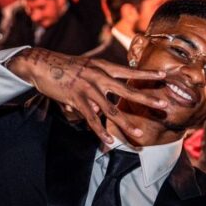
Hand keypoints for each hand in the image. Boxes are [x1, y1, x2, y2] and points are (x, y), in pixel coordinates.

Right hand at [7, 48, 166, 143]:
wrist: (41, 64)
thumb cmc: (66, 68)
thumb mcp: (87, 69)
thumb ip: (98, 87)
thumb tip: (101, 107)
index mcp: (103, 67)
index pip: (130, 72)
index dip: (147, 75)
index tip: (164, 77)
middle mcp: (99, 77)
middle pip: (127, 91)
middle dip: (147, 99)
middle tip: (163, 105)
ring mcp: (88, 88)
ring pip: (111, 110)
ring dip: (126, 124)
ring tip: (139, 135)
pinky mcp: (76, 99)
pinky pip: (91, 119)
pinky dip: (100, 131)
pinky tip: (109, 142)